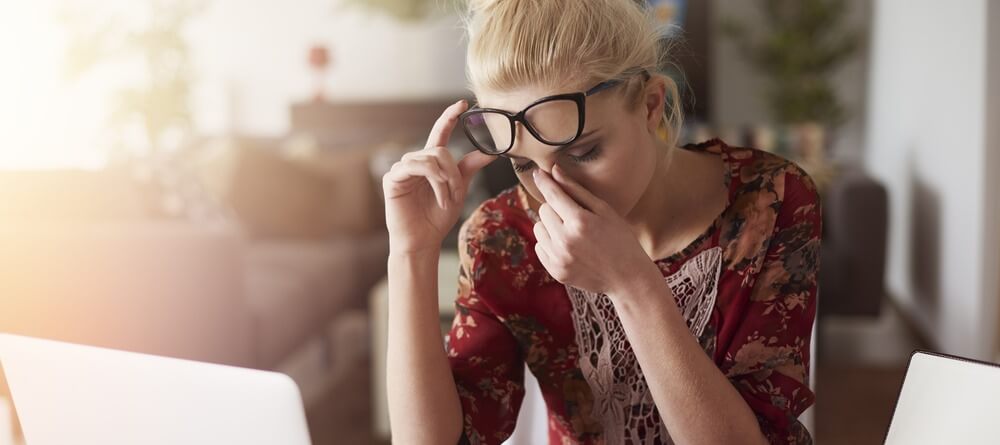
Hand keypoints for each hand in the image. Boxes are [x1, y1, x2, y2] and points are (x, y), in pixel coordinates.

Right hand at [382, 100, 495, 254]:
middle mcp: (415, 161)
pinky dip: (433, 181)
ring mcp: (402, 168)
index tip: (463, 103)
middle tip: (457, 194)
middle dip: (454, 173)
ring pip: (431, 158)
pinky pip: (416, 167)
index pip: (440, 133)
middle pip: (441, 150)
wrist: (423, 241)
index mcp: (431, 162)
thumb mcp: (458, 190)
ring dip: (445, 180)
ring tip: (447, 199)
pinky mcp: (392, 178)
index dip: (450, 117)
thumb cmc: (437, 218)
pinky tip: (438, 197)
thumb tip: (489, 152)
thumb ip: (468, 169)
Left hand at [531, 164, 657, 294]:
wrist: (628, 278)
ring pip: (538, 228)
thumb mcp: (604, 210)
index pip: (553, 195)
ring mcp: (559, 258)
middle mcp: (565, 240)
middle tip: (574, 215)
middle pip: (544, 210)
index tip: (538, 172)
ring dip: (550, 225)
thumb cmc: (620, 239)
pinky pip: (540, 247)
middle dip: (555, 208)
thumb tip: (554, 170)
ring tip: (571, 232)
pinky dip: (550, 243)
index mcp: (580, 221)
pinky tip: (568, 246)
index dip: (544, 181)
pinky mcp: (555, 271)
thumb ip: (576, 190)